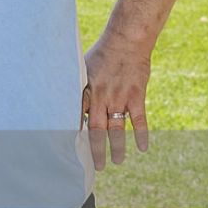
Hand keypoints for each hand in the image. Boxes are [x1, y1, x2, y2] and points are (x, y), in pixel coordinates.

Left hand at [82, 34, 149, 169]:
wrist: (126, 40)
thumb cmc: (102, 53)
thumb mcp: (82, 67)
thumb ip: (77, 85)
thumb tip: (65, 99)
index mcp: (86, 91)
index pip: (77, 119)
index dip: (75, 136)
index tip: (71, 151)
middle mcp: (102, 97)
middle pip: (97, 130)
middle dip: (96, 151)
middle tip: (97, 167)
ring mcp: (120, 98)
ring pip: (117, 129)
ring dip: (117, 148)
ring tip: (117, 162)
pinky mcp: (136, 96)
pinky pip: (139, 120)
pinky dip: (141, 135)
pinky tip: (142, 148)